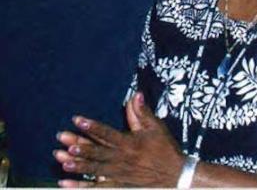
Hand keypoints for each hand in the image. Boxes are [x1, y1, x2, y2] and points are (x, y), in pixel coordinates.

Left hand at [54, 92, 183, 186]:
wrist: (175, 175)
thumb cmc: (165, 148)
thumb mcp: (156, 127)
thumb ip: (143, 112)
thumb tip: (135, 95)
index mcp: (130, 143)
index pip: (107, 133)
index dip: (92, 126)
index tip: (77, 119)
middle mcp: (122, 158)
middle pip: (97, 151)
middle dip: (79, 144)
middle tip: (62, 138)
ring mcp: (119, 174)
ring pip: (94, 169)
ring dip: (78, 164)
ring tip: (61, 159)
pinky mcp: (119, 185)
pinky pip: (97, 187)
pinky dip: (81, 186)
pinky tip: (65, 184)